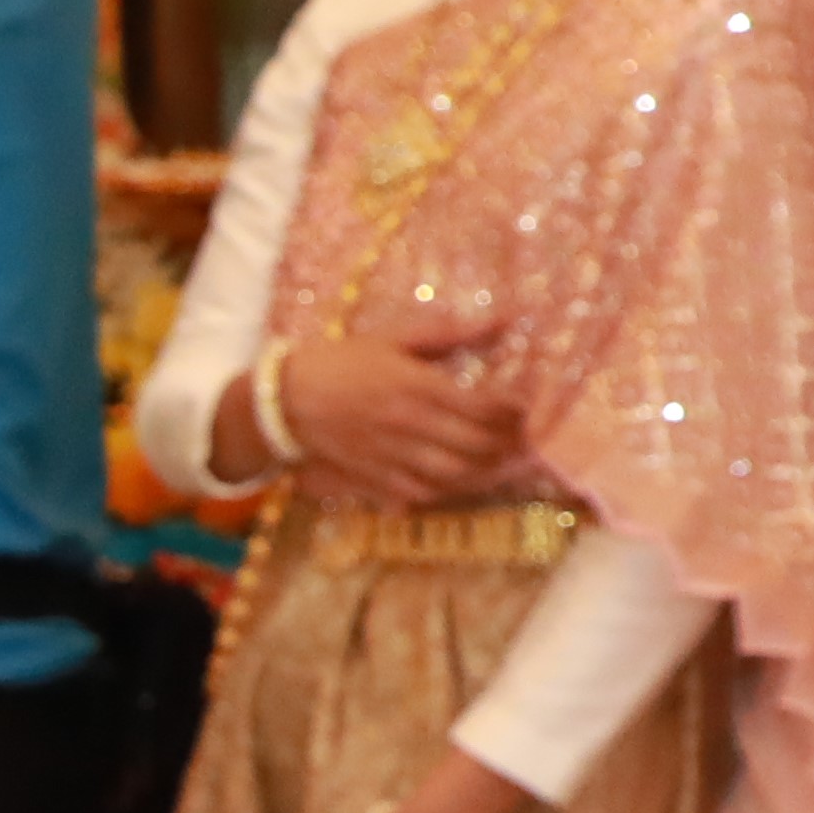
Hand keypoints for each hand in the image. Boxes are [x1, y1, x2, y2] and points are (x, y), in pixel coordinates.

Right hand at [269, 326, 524, 505]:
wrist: (284, 402)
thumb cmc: (340, 363)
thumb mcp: (393, 338)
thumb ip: (450, 333)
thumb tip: (503, 320)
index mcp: (418, 386)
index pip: (485, 404)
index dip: (515, 409)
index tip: (529, 405)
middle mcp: (412, 424)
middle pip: (478, 443)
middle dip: (510, 443)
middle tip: (527, 438)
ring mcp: (395, 456)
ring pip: (458, 473)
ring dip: (488, 470)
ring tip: (504, 462)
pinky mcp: (378, 478)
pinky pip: (425, 492)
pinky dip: (451, 489)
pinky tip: (463, 480)